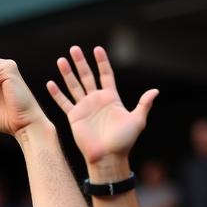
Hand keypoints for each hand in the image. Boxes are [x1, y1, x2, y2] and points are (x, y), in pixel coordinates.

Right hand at [48, 45, 157, 167]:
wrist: (108, 158)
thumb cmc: (123, 142)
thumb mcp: (137, 121)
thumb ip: (143, 104)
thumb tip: (155, 91)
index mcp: (111, 98)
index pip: (106, 75)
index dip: (102, 62)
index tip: (97, 49)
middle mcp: (96, 101)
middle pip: (87, 76)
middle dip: (80, 62)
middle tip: (74, 48)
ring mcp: (84, 108)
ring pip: (74, 86)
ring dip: (67, 73)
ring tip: (61, 60)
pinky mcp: (75, 118)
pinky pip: (64, 103)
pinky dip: (57, 94)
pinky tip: (50, 83)